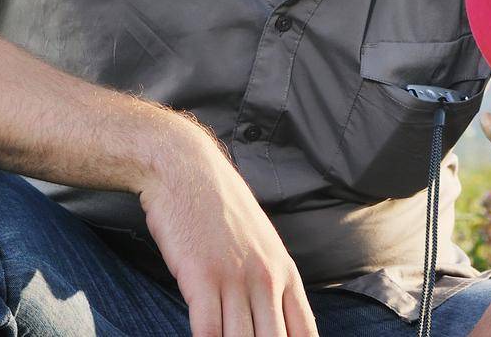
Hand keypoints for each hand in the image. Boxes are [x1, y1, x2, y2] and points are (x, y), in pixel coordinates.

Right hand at [138, 113, 318, 336]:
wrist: (187, 170)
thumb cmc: (219, 209)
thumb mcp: (259, 242)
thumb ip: (269, 280)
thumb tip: (272, 316)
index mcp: (285, 272)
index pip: (304, 332)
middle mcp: (266, 279)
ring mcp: (236, 279)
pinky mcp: (202, 278)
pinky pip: (208, 331)